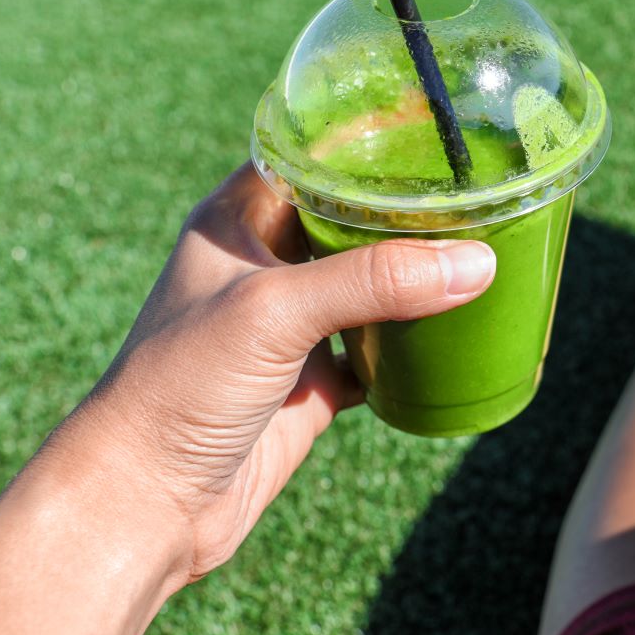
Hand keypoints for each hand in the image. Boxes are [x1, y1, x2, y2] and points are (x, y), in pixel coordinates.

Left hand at [0, 164, 495, 634]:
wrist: (149, 504)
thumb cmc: (180, 388)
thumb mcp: (274, 313)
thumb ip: (373, 281)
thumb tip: (475, 263)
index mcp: (237, 220)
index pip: (311, 156)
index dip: (368, 140)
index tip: (434, 130)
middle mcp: (266, 263)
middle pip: (353, 217)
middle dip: (410, 209)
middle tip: (478, 191)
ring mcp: (293, 324)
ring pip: (372, 282)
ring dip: (419, 273)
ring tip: (486, 246)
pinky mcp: (315, 378)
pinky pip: (381, 346)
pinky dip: (418, 340)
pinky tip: (462, 326)